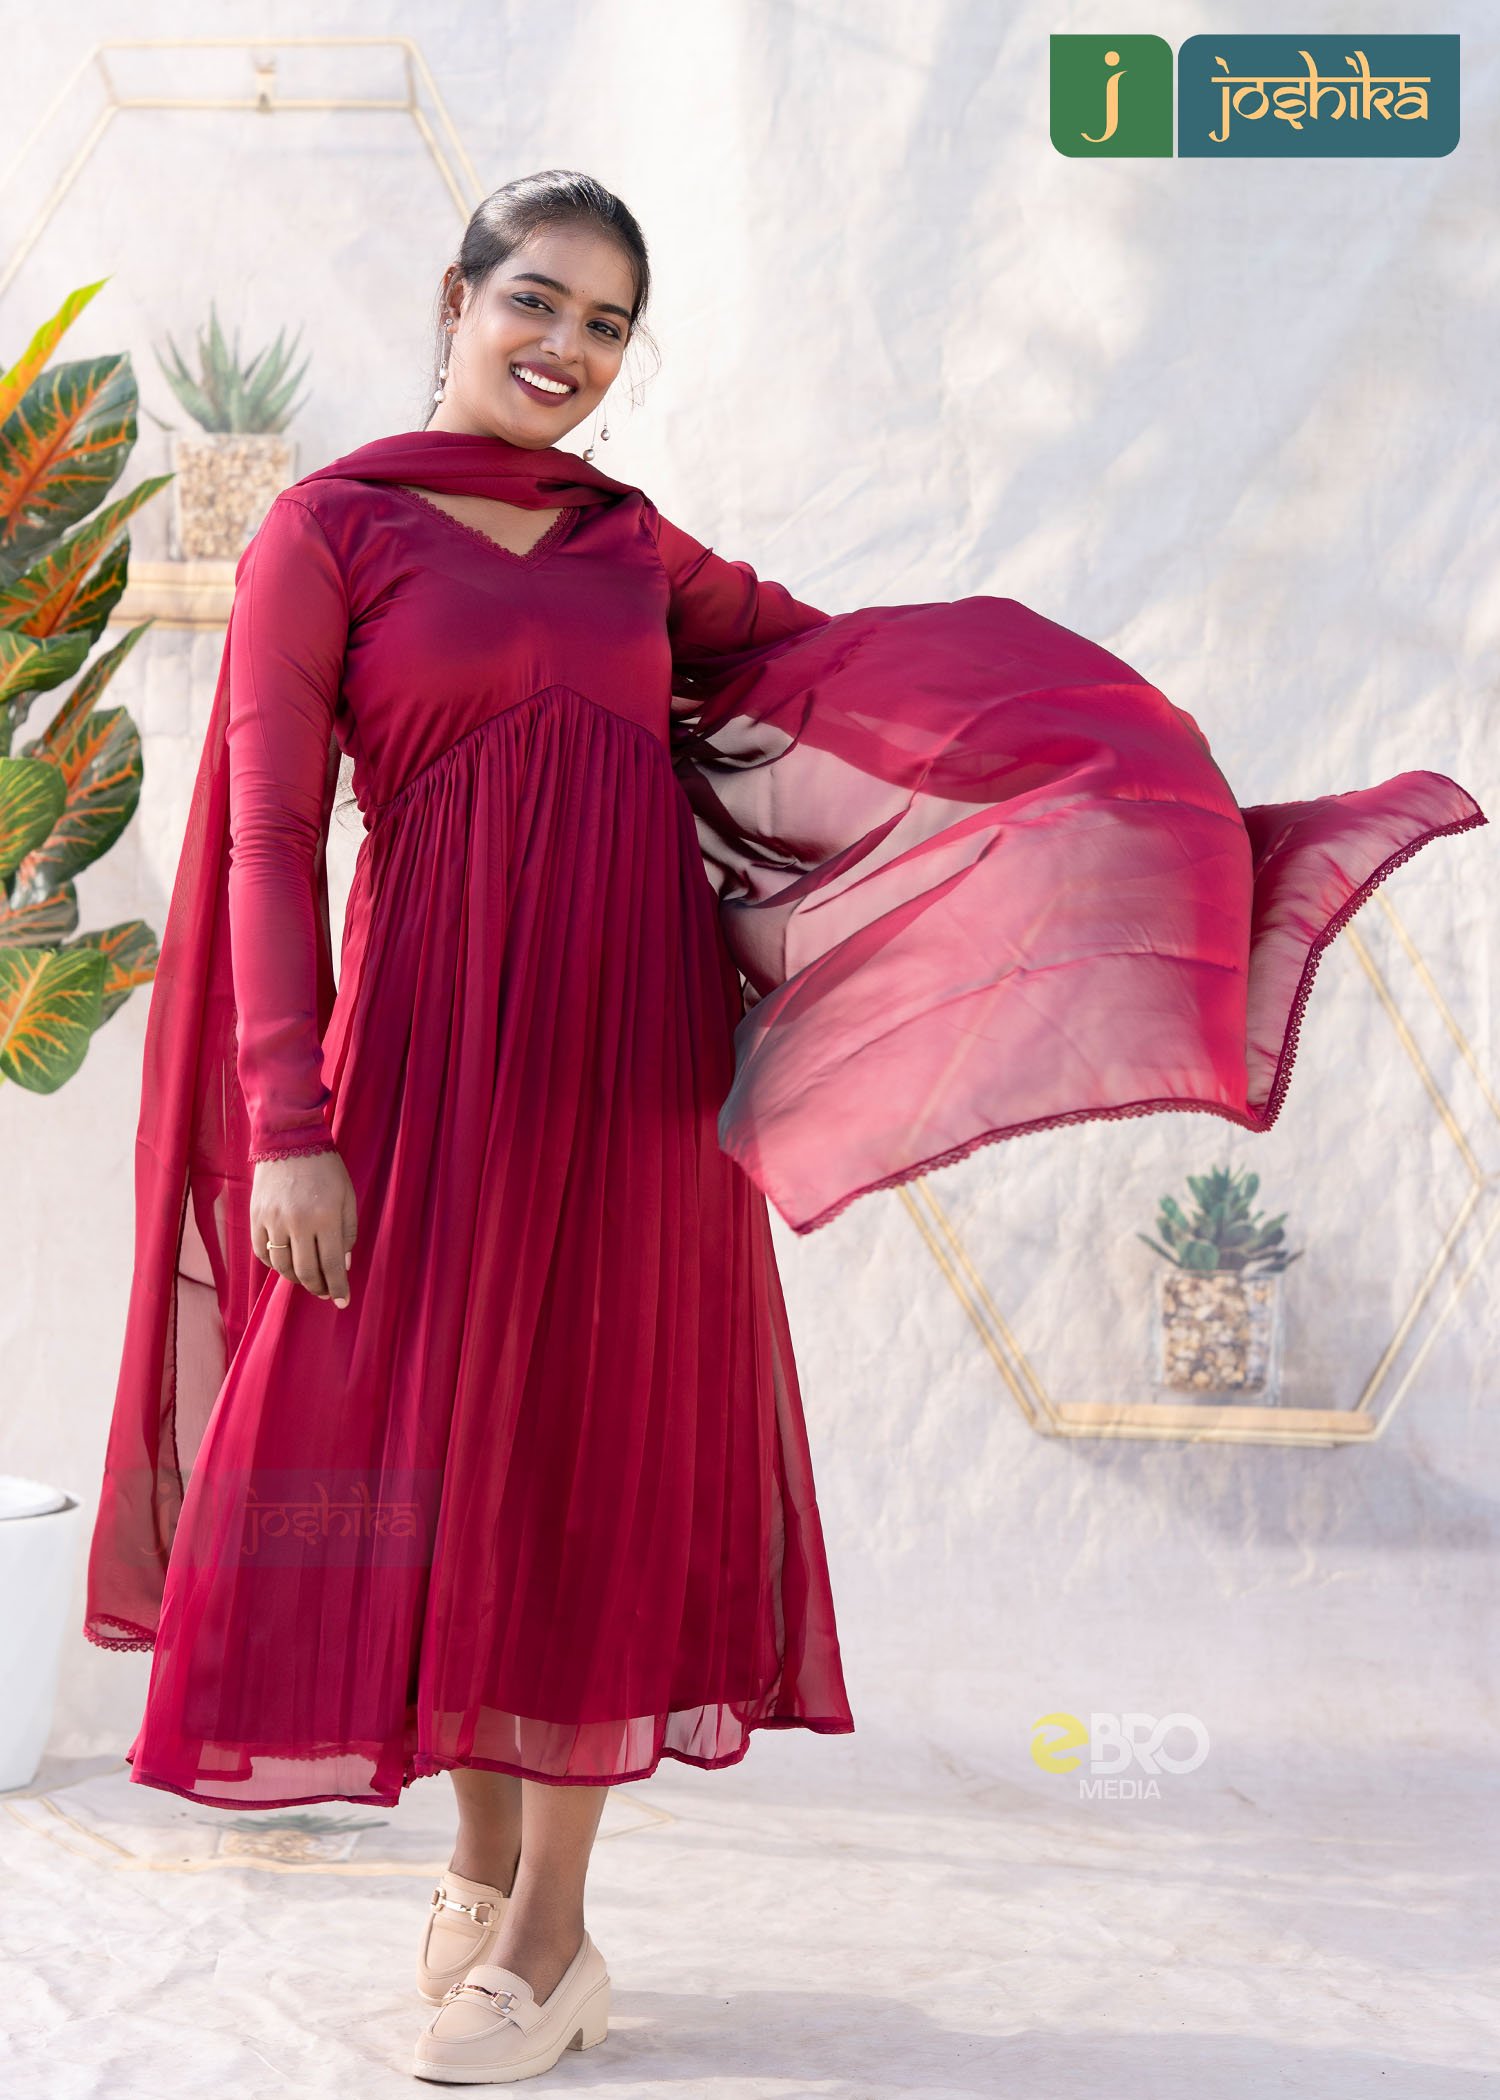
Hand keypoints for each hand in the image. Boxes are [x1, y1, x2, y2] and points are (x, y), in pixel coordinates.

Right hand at [251, 1149, 357, 1307]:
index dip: (338, 1288)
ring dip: (297, 1279)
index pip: (332, 1265)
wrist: (289, 1140)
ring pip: (282, 1266)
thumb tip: (342, 1266)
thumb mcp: (347, 1197)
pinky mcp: (256, 1217)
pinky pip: (262, 1252)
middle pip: (306, 1271)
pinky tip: (286, 1264)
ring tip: (308, 1278)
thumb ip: (348, 1233)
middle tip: (326, 1292)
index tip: (342, 1302)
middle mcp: (298, 1223)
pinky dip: (274, 1264)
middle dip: (318, 1288)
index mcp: (326, 1217)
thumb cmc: (325, 1169)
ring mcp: (273, 1221)